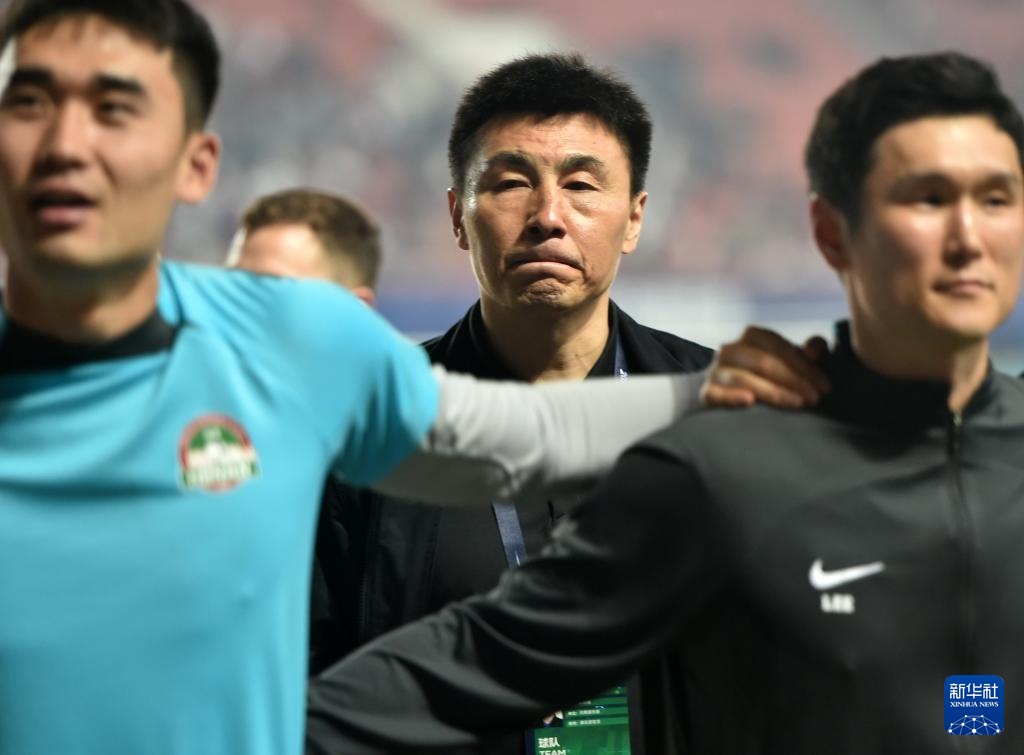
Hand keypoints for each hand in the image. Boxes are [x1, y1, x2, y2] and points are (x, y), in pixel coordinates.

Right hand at [700, 326, 829, 408]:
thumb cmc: (764, 375)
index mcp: (752, 337)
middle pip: (763, 362)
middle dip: (793, 380)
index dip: (805, 366)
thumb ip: (806, 353)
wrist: (725, 392)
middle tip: (814, 399)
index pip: (779, 346)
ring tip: (796, 404)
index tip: (825, 387)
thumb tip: (819, 346)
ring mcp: (716, 371)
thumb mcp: (787, 361)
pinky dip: (731, 396)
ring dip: (773, 392)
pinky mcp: (706, 393)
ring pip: (743, 378)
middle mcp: (731, 350)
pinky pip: (715, 393)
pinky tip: (749, 402)